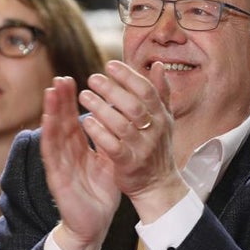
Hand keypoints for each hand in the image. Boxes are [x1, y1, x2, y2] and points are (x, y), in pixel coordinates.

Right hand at [40, 76, 121, 249]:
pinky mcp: (56, 177)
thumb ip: (111, 140)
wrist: (94, 224)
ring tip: (51, 91)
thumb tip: (122, 117)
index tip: (74, 79)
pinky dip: (49, 136)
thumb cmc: (100, 194)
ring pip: (53, 133)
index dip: (72, 100)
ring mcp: (60, 164)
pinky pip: (51, 154)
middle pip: (61, 121)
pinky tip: (47, 121)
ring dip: (51, 112)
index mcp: (80, 148)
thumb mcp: (110, 162)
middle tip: (61, 78)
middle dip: (60, 100)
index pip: (74, 119)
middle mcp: (67, 153)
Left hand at [75, 60, 188, 222]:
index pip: (146, 90)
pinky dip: (99, 133)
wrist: (158, 184)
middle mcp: (155, 130)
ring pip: (121, 124)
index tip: (109, 64)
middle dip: (112, 90)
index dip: (128, 76)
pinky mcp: (130, 163)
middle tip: (92, 78)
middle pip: (134, 105)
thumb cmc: (157, 146)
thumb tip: (159, 65)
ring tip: (84, 96)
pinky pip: (113, 146)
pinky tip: (86, 121)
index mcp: (162, 115)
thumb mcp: (165, 118)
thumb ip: (161, 92)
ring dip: (101, 108)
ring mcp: (142, 148)